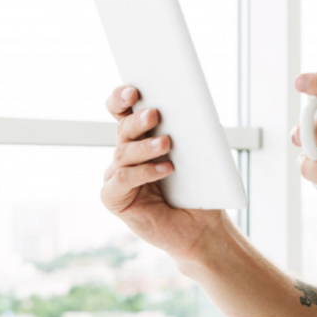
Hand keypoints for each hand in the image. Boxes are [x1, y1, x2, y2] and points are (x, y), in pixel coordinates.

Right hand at [100, 85, 226, 262]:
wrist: (202, 227)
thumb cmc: (200, 189)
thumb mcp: (198, 155)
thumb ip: (187, 132)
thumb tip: (188, 109)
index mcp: (140, 138)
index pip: (122, 111)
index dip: (121, 98)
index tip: (133, 88)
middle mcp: (124, 154)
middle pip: (123, 129)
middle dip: (138, 119)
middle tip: (155, 113)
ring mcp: (116, 176)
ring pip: (124, 153)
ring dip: (146, 147)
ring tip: (167, 143)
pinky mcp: (114, 199)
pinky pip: (123, 180)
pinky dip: (144, 172)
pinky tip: (166, 169)